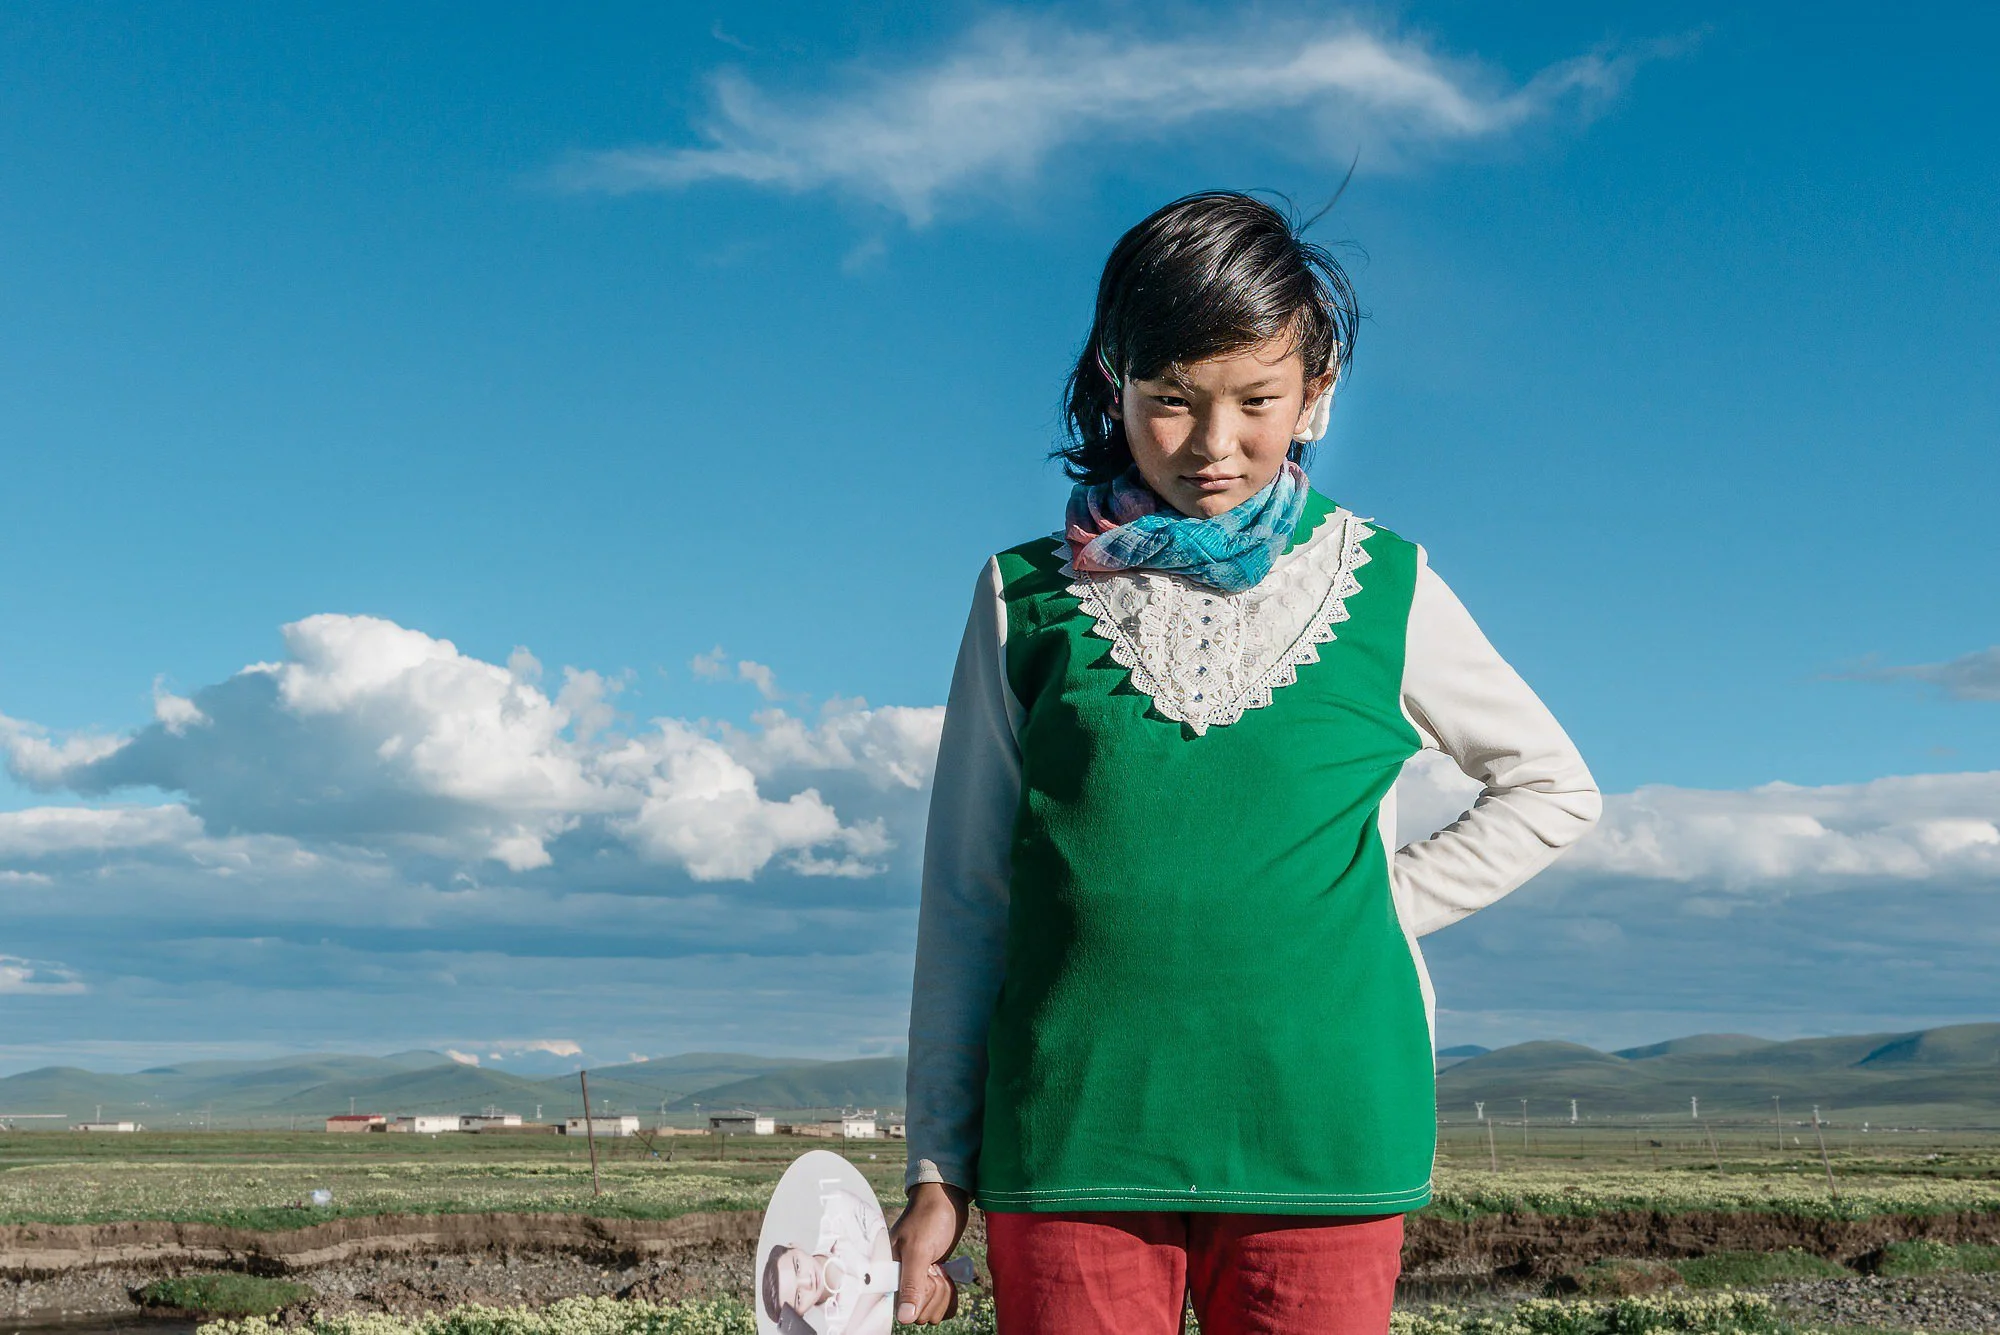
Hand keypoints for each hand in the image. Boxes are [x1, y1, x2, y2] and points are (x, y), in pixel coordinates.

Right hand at [889, 1181, 968, 1324]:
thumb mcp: (918, 1250)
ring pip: (933, 1313)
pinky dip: (950, 1296)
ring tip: (939, 1267)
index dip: (918, 1298)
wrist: (946, 1201)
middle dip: (934, 1293)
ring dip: (944, 1292)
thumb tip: (904, 1318)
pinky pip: (943, 1307)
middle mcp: (900, 1284)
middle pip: (920, 1315)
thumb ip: (911, 1284)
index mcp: (888, 1276)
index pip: (900, 1310)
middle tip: (934, 1266)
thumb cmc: (928, 1219)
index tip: (925, 1274)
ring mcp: (917, 1285)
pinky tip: (948, 1276)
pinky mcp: (932, 1284)